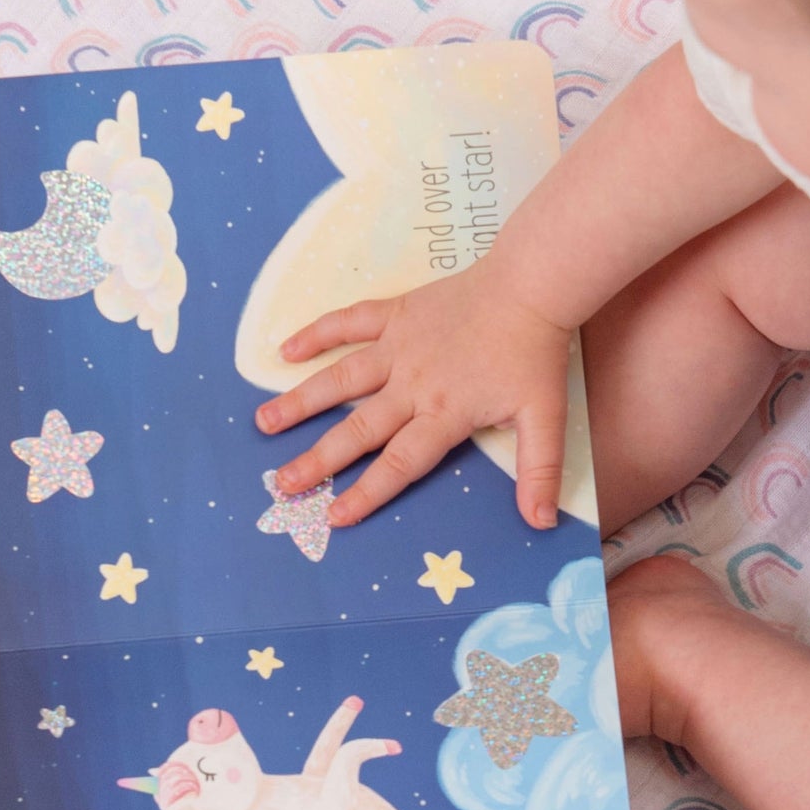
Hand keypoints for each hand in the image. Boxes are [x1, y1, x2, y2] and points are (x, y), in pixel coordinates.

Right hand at [254, 262, 573, 528]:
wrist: (529, 286)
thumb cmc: (535, 353)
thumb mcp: (546, 418)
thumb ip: (538, 472)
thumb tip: (541, 523)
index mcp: (444, 414)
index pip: (399, 463)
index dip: (367, 492)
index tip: (335, 516)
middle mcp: (412, 384)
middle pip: (359, 430)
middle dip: (319, 460)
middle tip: (282, 483)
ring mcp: (399, 346)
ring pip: (341, 379)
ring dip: (301, 401)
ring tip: (264, 423)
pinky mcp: (395, 314)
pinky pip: (348, 323)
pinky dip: (316, 334)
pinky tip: (284, 352)